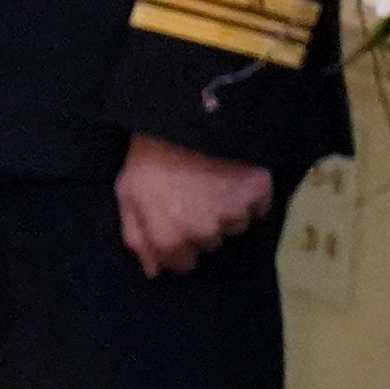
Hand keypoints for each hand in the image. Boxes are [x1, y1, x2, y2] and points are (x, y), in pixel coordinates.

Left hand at [115, 133, 277, 277]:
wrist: (186, 117)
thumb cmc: (150, 157)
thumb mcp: (129, 196)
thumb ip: (138, 238)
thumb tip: (154, 271)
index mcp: (170, 239)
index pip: (184, 265)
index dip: (181, 245)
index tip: (180, 224)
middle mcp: (205, 233)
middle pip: (211, 244)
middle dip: (203, 225)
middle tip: (195, 194)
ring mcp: (234, 213)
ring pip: (236, 225)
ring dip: (228, 210)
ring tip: (215, 181)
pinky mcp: (259, 192)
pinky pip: (260, 207)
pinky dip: (251, 196)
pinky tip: (236, 176)